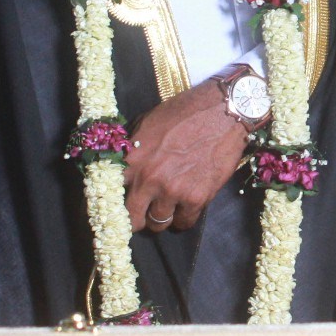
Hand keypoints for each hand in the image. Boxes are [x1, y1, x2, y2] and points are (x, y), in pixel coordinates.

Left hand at [126, 77, 250, 232]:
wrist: (222, 112)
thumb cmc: (185, 112)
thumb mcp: (148, 123)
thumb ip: (133, 148)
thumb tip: (124, 165)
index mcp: (133, 159)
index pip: (113, 194)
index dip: (117, 201)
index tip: (123, 204)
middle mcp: (149, 179)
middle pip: (133, 218)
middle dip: (137, 219)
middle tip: (144, 214)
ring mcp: (173, 191)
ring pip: (159, 223)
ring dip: (162, 217)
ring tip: (169, 206)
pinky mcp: (197, 198)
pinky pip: (184, 222)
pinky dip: (184, 217)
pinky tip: (186, 206)